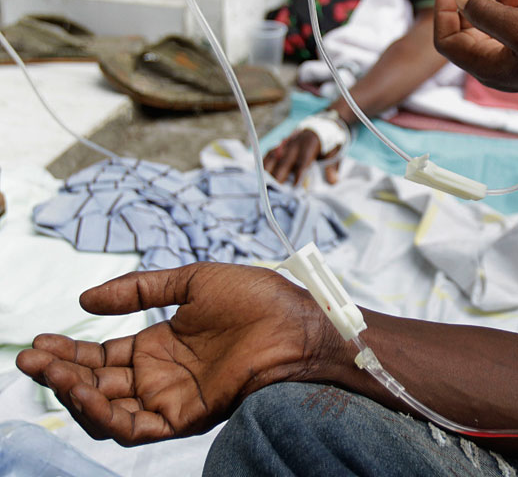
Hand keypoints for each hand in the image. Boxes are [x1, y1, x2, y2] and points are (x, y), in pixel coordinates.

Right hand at [16, 263, 333, 445]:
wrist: (298, 322)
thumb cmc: (259, 298)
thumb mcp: (193, 282)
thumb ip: (141, 289)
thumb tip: (86, 298)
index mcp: (162, 345)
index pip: (103, 355)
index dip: (70, 350)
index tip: (41, 340)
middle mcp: (161, 376)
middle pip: (97, 383)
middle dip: (61, 372)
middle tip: (30, 357)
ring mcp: (172, 398)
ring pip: (108, 409)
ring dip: (74, 392)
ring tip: (48, 370)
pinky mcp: (186, 416)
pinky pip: (134, 426)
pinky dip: (104, 414)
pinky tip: (83, 391)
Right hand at [264, 129, 340, 185]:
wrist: (321, 126)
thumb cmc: (327, 144)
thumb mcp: (334, 153)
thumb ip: (332, 167)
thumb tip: (334, 181)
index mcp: (309, 146)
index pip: (303, 162)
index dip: (299, 174)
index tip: (295, 186)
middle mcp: (295, 144)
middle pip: (285, 161)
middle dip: (279, 175)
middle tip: (274, 190)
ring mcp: (286, 144)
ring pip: (274, 156)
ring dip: (268, 170)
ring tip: (263, 184)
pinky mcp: (281, 145)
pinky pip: (269, 153)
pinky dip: (264, 163)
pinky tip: (259, 173)